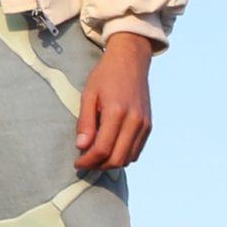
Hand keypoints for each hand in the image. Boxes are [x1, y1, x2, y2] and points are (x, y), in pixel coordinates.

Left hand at [74, 34, 153, 170]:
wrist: (130, 61)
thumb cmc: (105, 76)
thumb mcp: (89, 95)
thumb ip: (85, 122)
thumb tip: (81, 147)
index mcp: (117, 112)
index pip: (102, 149)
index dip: (88, 161)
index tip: (77, 163)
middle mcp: (134, 121)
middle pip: (117, 159)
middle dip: (99, 165)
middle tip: (85, 162)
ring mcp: (144, 124)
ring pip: (128, 158)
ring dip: (111, 163)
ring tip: (96, 156)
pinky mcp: (149, 125)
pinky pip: (136, 150)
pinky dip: (123, 155)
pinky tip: (110, 148)